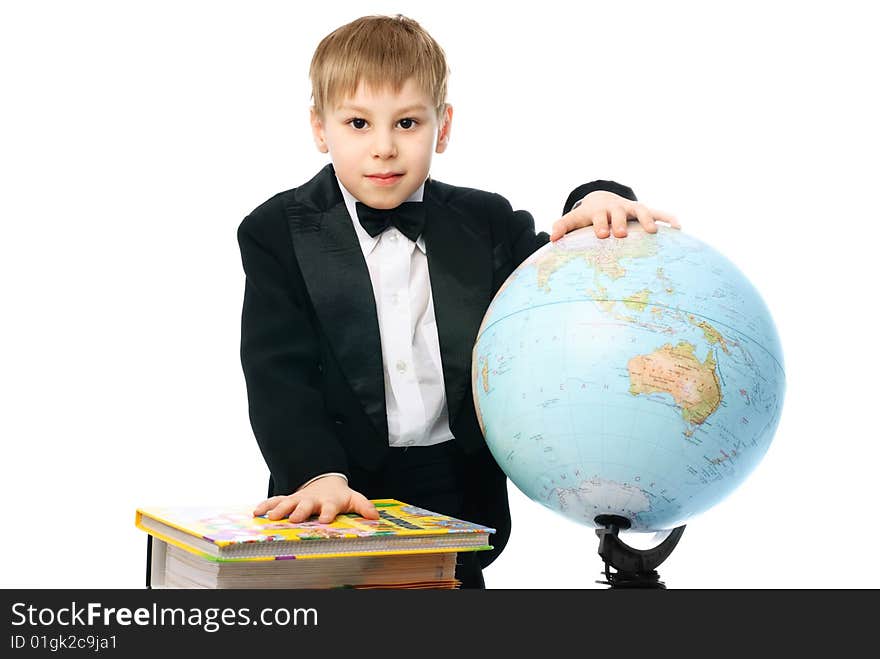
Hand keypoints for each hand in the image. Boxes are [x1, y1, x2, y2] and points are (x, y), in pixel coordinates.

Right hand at [253, 475, 379, 523]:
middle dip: (300, 511)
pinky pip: (275, 501)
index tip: (325, 519)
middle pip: (305, 505)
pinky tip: (256, 512)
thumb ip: (363, 506)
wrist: (324, 482)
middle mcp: (312, 500)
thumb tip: (375, 516)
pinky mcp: (288, 500)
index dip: (328, 513)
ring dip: (280, 509)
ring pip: (288, 502)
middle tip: (294, 518)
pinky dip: (266, 506)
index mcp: (329, 501)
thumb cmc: (338, 496)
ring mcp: (299, 499)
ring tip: (272, 517)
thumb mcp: (353, 499)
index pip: (329, 507)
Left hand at [550, 190, 680, 241]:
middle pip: (619, 213)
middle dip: (620, 222)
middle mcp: (617, 208)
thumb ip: (563, 227)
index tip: (601, 234)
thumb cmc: (588, 216)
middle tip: (621, 234)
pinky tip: (679, 227)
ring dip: (646, 220)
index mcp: (599, 211)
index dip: (600, 223)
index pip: (599, 216)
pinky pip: (659, 213)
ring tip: (652, 232)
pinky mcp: (644, 212)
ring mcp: (632, 209)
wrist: (602, 199)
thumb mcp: (574, 220)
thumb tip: (551, 239)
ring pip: (641, 211)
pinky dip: (668, 218)